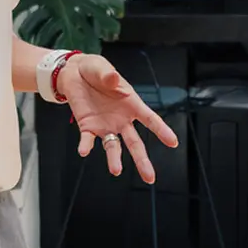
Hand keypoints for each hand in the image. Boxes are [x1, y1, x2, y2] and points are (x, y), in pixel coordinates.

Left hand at [58, 54, 178, 182]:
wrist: (74, 73)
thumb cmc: (95, 70)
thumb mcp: (103, 69)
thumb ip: (109, 76)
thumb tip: (114, 79)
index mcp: (131, 104)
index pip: (150, 120)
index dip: (162, 131)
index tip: (173, 143)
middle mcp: (121, 119)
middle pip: (135, 143)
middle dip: (142, 160)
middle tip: (150, 178)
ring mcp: (105, 125)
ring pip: (113, 146)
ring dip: (114, 159)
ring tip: (116, 171)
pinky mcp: (88, 126)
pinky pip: (88, 139)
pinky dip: (86, 145)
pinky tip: (84, 151)